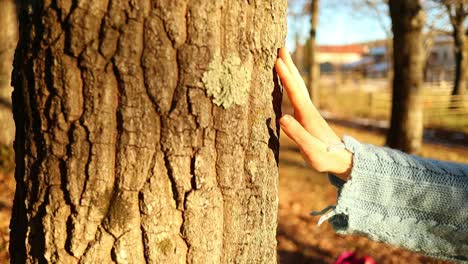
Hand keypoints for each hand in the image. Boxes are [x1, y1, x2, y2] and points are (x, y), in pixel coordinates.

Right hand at [275, 48, 352, 179]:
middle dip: (289, 65)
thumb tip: (282, 117)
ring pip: (299, 85)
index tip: (277, 60)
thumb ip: (297, 134)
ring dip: (291, 70)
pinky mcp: (307, 115)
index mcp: (307, 116)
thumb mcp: (310, 150)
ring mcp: (309, 111)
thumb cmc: (324, 157)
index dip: (285, 76)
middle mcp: (309, 109)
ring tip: (283, 57)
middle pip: (298, 82)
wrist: (340, 159)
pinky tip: (288, 81)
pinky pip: (297, 93)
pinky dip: (291, 82)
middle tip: (281, 46)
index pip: (294, 92)